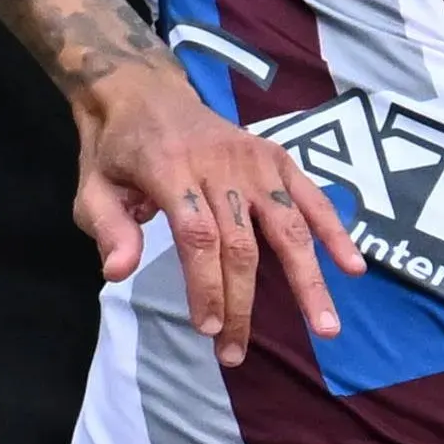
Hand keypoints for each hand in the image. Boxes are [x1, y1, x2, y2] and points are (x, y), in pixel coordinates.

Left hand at [71, 60, 362, 366]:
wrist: (144, 90)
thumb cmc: (117, 149)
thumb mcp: (91, 186)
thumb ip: (107, 228)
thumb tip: (118, 273)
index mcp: (171, 168)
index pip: (198, 237)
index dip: (207, 286)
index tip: (207, 330)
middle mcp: (220, 163)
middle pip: (241, 243)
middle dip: (241, 304)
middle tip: (235, 353)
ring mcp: (254, 158)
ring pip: (287, 225)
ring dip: (308, 280)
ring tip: (325, 328)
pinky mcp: (276, 155)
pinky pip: (311, 197)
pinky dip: (334, 231)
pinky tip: (352, 267)